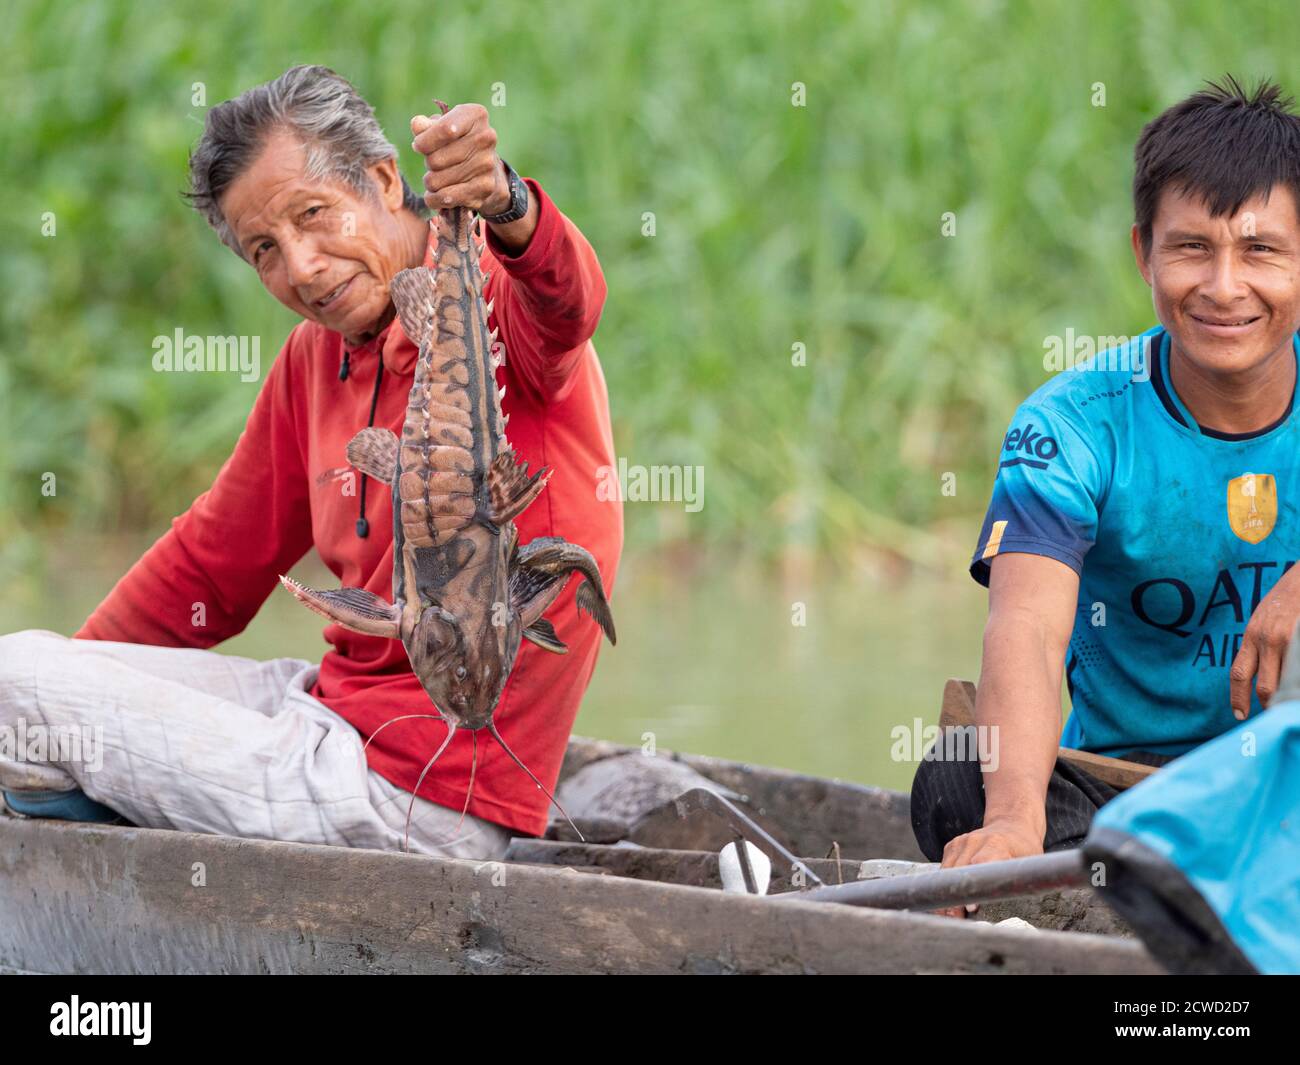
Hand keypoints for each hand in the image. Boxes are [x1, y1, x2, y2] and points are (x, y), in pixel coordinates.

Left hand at [410, 103, 510, 215]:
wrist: (487, 170)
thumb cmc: (456, 143)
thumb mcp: (441, 128)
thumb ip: (425, 126)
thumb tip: (417, 126)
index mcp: (475, 115)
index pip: (444, 130)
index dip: (424, 142)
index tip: (419, 146)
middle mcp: (486, 137)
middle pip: (435, 159)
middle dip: (428, 164)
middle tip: (434, 164)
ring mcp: (487, 164)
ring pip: (437, 180)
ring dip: (430, 182)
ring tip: (438, 178)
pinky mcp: (485, 188)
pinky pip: (446, 197)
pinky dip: (434, 199)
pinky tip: (436, 195)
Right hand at [933, 816, 1042, 918]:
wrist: (1011, 826)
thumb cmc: (1024, 850)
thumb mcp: (1031, 863)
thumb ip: (1019, 880)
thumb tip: (1015, 910)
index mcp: (997, 844)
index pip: (979, 866)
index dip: (973, 888)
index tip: (970, 908)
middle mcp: (975, 840)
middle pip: (958, 873)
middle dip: (956, 898)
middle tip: (957, 920)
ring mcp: (962, 841)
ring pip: (947, 872)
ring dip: (947, 894)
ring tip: (949, 915)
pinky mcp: (953, 845)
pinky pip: (945, 868)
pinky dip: (945, 884)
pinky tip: (949, 899)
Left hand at [1230, 565, 1299, 718]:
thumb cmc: (1286, 600)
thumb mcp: (1264, 621)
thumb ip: (1260, 646)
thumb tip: (1260, 675)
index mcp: (1252, 636)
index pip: (1238, 673)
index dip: (1238, 697)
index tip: (1239, 715)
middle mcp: (1267, 639)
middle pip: (1265, 686)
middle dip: (1269, 704)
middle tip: (1275, 713)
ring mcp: (1288, 639)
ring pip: (1287, 681)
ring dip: (1289, 694)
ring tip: (1290, 702)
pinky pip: (1298, 667)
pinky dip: (1298, 681)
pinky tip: (1297, 683)